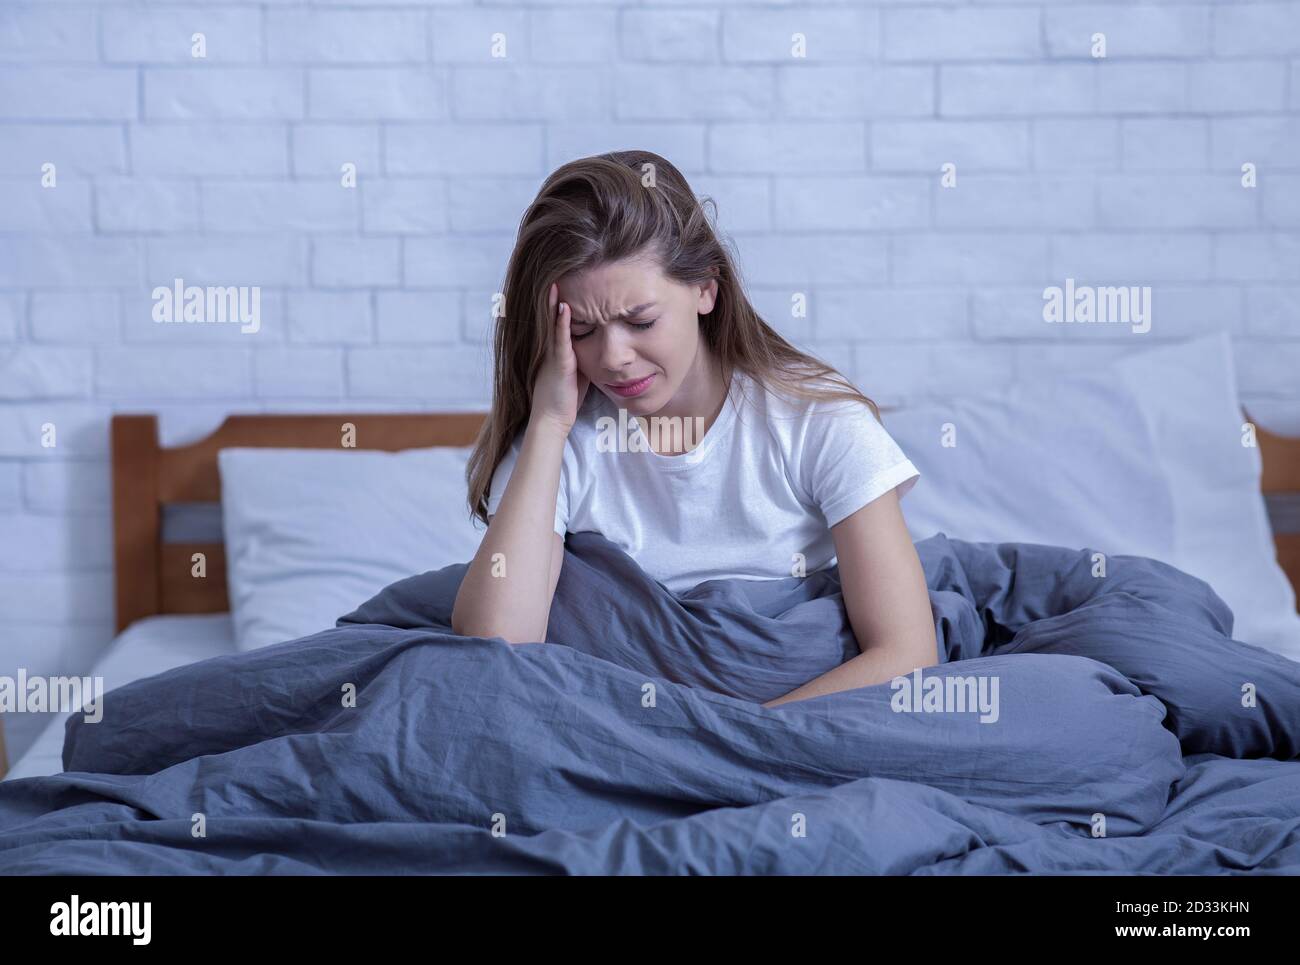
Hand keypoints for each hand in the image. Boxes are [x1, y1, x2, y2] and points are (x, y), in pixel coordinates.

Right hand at [530, 281, 589, 433]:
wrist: (553, 419)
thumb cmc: (566, 398)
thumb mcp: (577, 371)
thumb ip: (585, 355)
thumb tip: (600, 344)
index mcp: (556, 348)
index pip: (559, 320)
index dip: (560, 301)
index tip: (564, 280)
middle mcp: (552, 348)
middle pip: (552, 316)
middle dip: (554, 295)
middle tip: (556, 270)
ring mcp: (553, 354)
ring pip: (553, 323)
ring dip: (554, 301)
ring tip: (557, 278)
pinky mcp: (559, 363)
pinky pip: (559, 339)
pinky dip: (562, 322)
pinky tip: (564, 306)